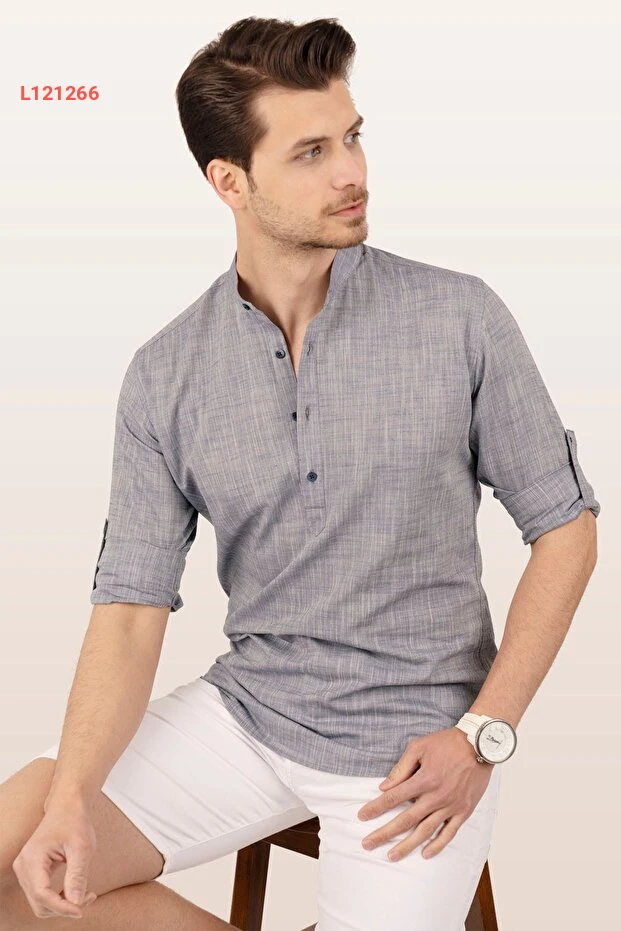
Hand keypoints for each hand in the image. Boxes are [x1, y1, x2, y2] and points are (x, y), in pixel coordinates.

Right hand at [12, 800, 98, 919]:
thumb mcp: (82, 846)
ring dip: (62, 904)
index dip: (62, 907)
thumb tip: (75, 903)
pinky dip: (58, 898)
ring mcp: (25, 870)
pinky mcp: (32, 872)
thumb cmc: (74, 821)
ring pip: (40, 902)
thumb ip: (77, 875)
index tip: (82, 909)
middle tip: (89, 898)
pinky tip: (75, 891)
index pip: (42, 894)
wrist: (67, 806)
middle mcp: (23, 866)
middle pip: (39, 903)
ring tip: (85, 894)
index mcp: (33, 858)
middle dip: (64, 907)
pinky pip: (42, 894)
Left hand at [356, 726, 492, 860]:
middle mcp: (435, 796)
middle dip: (384, 833)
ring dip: (407, 845)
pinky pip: (449, 832)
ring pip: (425, 831)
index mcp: (423, 779)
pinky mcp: (463, 811)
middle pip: (405, 820)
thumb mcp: (419, 747)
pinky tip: (425, 853)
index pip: (393, 798)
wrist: (480, 744)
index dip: (376, 808)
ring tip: (392, 856)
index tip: (362, 816)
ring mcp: (450, 806)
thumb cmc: (447, 743)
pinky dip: (437, 845)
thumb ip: (401, 768)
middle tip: (367, 844)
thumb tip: (384, 786)